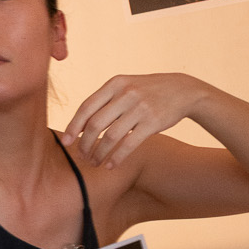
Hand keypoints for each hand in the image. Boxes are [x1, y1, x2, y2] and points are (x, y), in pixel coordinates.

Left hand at [63, 73, 208, 168]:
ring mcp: (140, 107)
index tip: (66, 142)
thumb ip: (105, 102)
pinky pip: (128, 144)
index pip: (87, 106)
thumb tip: (80, 126)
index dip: (74, 126)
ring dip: (99, 153)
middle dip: (85, 144)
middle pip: (95, 124)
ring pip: (110, 136)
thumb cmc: (148, 92)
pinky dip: (116, 157)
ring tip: (95, 162)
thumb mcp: (126, 87)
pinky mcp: (152, 122)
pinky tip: (110, 165)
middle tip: (82, 156)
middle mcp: (126, 93)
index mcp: (115, 83)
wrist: (183, 90)